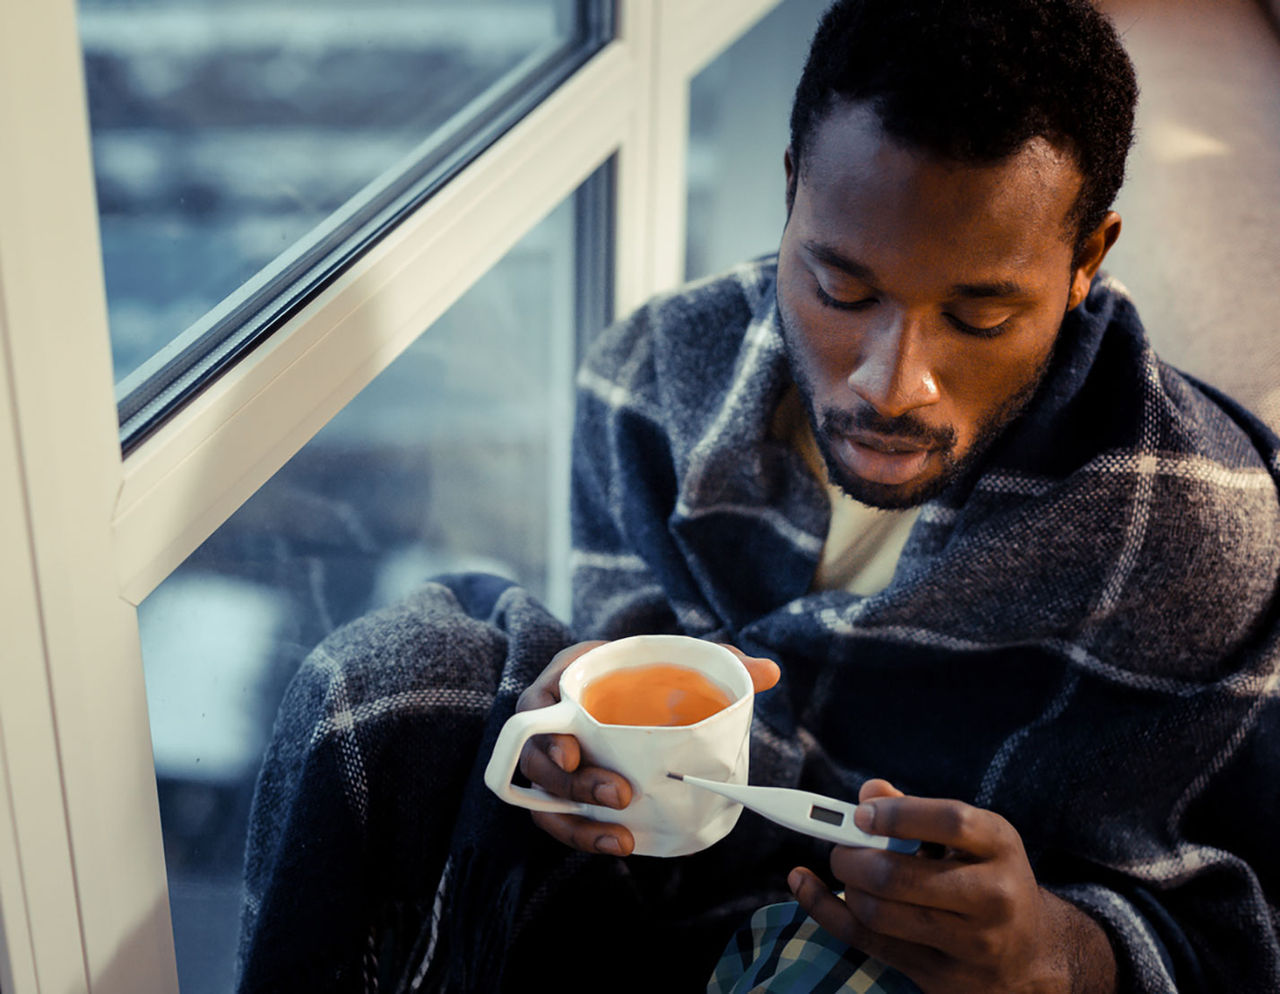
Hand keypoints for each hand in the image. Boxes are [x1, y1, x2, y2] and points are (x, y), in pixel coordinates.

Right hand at [516, 640, 779, 856]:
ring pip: (543, 798)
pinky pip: (559, 820)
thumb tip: (770, 671)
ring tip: (619, 837)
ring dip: (577, 822)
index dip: (546, 735)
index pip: (537, 706)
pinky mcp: (564, 792)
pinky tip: (622, 843)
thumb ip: (715, 662)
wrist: (628, 694)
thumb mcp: (672, 658)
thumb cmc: (645, 672)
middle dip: (572, 785)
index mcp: (567, 679)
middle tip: (619, 794)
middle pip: (536, 760)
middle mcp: (550, 721)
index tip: (574, 754)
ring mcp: (554, 761)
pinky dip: (586, 835)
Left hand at [788, 779, 1116, 993]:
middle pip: (898, 876)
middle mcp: (993, 897)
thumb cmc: (988, 877)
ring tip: (847, 871)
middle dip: (851, 856)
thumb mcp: (970, 836)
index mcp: (1001, 846)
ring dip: (846, 886)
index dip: (896, 814)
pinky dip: (826, 911)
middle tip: (839, 846)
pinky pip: (869, 944)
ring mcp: (970, 944)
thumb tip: (869, 794)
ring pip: (879, 913)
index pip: (949, 822)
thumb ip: (917, 810)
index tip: (862, 814)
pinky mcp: (943, 977)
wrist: (1033, 952)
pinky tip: (804, 886)